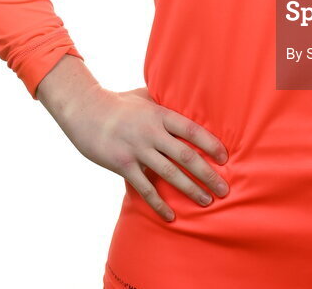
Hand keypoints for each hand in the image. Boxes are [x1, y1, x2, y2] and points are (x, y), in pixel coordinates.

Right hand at [55, 85, 229, 221]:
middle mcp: (152, 133)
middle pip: (186, 156)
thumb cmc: (119, 102)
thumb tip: (185, 100)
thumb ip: (164, 103)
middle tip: (224, 188)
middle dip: (207, 174)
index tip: (225, 157)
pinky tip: (171, 216)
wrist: (86, 111)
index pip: (192, 131)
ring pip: (170, 174)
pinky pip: (145, 189)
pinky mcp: (123, 165)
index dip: (210, 144)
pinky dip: (159, 204)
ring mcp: (137, 150)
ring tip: (206, 201)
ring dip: (190, 189)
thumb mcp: (145, 96)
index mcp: (160, 115)